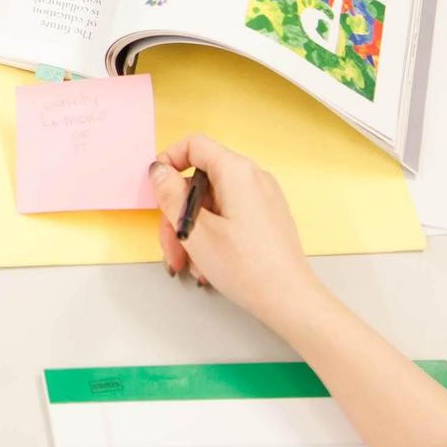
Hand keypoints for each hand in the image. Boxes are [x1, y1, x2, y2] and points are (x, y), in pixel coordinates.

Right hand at [149, 135, 319, 326]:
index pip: (194, 145)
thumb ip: (170, 194)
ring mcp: (262, 198)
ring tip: (189, 264)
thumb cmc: (245, 266)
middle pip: (200, 181)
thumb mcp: (194, 229)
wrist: (290, 301)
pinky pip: (228, 214)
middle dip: (177, 213)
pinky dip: (212, 233)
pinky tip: (208, 263)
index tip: (156, 189)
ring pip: (211, 202)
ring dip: (193, 230)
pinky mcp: (266, 217)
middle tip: (171, 246)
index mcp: (237, 171)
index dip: (168, 161)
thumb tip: (159, 171)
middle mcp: (253, 178)